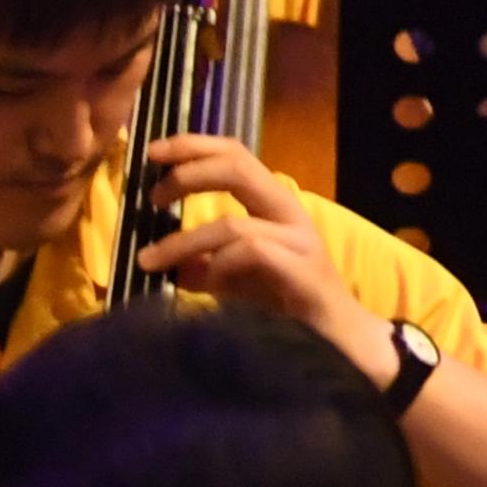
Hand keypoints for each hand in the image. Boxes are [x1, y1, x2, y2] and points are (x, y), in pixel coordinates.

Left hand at [134, 135, 388, 378]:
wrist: (337, 340)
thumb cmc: (286, 304)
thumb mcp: (233, 280)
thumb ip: (203, 266)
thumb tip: (165, 264)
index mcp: (272, 205)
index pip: (236, 157)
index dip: (195, 146)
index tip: (153, 151)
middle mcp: (289, 213)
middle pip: (240, 168)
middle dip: (190, 173)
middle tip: (153, 195)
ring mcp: (299, 240)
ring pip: (234, 224)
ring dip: (184, 242)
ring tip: (150, 261)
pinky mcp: (302, 271)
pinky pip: (252, 254)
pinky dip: (217, 266)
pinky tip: (197, 283)